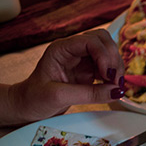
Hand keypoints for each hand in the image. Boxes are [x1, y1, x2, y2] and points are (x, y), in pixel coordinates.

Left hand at [0, 29, 125, 126]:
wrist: (29, 105)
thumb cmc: (35, 98)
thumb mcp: (59, 97)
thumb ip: (89, 94)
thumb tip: (116, 92)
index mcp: (61, 49)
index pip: (90, 41)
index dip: (104, 56)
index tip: (108, 76)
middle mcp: (73, 50)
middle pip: (103, 41)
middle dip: (113, 59)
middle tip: (115, 81)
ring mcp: (82, 60)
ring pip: (109, 52)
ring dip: (116, 68)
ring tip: (115, 86)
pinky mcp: (89, 71)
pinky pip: (108, 66)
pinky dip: (114, 76)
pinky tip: (112, 88)